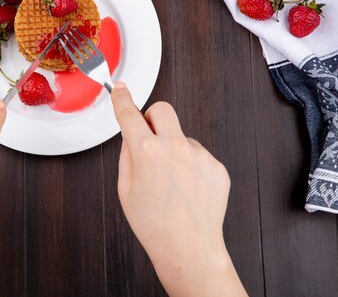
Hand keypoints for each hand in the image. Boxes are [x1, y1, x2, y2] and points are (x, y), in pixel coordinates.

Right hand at [111, 82, 246, 296]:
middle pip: (162, 109)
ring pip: (181, 136)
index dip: (122, 98)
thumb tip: (131, 138)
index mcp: (147, 152)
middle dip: (152, 116)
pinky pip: (198, 154)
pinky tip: (187, 188)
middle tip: (148, 135)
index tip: (120, 89)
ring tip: (171, 182)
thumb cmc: (155, 225)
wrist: (188, 247)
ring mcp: (199, 155)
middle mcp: (174, 147)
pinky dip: (190, 165)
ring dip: (173, 148)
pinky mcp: (216, 165)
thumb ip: (127, 157)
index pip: (130, 114)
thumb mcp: (125, 190)